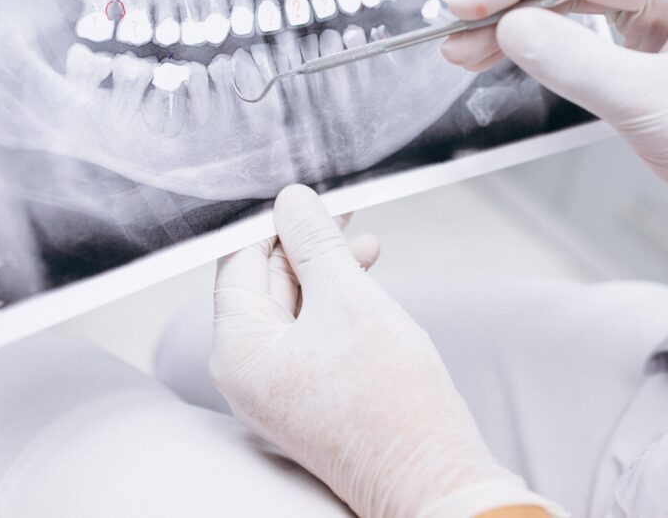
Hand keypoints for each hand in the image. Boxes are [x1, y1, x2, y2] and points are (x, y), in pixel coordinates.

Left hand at [210, 185, 564, 517]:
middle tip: (342, 211)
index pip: (237, 263)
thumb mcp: (349, 298)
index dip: (273, 222)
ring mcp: (276, 387)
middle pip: (265, 283)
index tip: (304, 194)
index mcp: (238, 350)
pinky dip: (335, 303)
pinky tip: (365, 280)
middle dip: (305, 243)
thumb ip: (314, 243)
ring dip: (326, 271)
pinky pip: (310, 333)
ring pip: (293, 306)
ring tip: (364, 242)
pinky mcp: (306, 394)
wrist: (431, 473)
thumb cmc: (390, 399)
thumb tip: (291, 200)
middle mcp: (246, 372)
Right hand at [442, 0, 667, 261]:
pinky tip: (507, 22)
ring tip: (464, 41)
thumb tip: (510, 30)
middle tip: (454, 20)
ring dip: (519, 18)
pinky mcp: (653, 33)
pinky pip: (588, 20)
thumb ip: (576, 63)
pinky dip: (544, 32)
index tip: (467, 1)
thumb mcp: (650, 108)